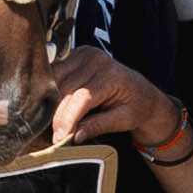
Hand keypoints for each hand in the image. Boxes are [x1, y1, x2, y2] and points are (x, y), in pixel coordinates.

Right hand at [42, 48, 183, 160]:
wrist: (142, 92)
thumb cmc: (136, 106)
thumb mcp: (123, 120)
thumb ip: (98, 126)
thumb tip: (74, 135)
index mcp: (112, 75)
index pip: (81, 97)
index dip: (67, 119)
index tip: (59, 137)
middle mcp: (96, 60)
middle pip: (64, 89)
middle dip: (57, 114)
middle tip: (56, 134)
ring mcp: (84, 54)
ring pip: (55, 79)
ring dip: (51, 100)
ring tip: (54, 121)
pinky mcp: (75, 54)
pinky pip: (55, 71)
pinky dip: (51, 88)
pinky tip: (53, 104)